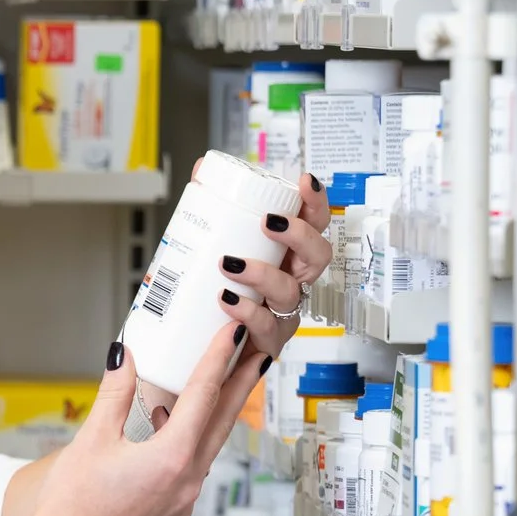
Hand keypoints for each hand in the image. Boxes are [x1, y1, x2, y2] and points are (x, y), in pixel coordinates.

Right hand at [21, 324, 260, 515]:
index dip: (219, 359)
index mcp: (171, 458)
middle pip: (223, 420)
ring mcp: (184, 497)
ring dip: (218, 410)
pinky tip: (176, 424)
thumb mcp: (92, 439)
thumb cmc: (72, 504)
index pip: (203, 396)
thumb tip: (124, 357)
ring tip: (224, 382)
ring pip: (211, 443)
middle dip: (240, 383)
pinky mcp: (173, 507)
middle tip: (256, 351)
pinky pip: (194, 463)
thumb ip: (115, 394)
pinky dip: (193, 437)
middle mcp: (188, 480)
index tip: (232, 333)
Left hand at [212, 163, 335, 362]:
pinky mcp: (268, 341)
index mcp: (286, 255)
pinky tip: (228, 300)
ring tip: (230, 264)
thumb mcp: (213, 245)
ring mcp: (283, 312)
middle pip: (318, 256)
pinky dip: (248, 313)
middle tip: (270, 223)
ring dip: (263, 274)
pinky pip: (267, 327)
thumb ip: (211, 209)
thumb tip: (202, 171)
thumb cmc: (216, 290)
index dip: (316, 203)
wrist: (198, 344)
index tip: (305, 182)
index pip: (314, 224)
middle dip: (300, 236)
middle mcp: (292, 282)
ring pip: (290, 292)